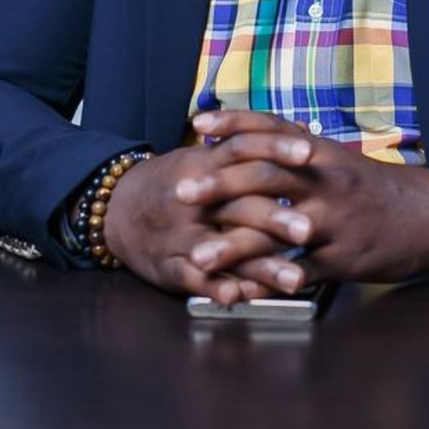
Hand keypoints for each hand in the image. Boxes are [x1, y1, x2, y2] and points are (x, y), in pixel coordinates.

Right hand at [101, 129, 316, 302]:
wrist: (117, 208)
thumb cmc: (177, 179)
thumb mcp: (204, 156)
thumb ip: (248, 146)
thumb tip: (299, 128)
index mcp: (204, 164)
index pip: (242, 148)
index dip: (275, 148)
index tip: (310, 151)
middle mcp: (194, 199)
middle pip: (239, 206)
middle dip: (276, 219)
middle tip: (311, 229)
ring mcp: (180, 235)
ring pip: (222, 251)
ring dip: (260, 267)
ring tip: (296, 280)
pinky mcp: (169, 266)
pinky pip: (194, 281)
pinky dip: (218, 289)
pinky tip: (243, 299)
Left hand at [186, 111, 428, 289]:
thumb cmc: (380, 190)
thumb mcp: (342, 162)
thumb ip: (302, 156)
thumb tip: (259, 146)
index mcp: (322, 152)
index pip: (272, 128)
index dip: (234, 122)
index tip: (198, 124)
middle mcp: (324, 179)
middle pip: (265, 174)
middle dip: (219, 182)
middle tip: (181, 191)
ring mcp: (333, 220)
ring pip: (276, 229)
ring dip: (233, 243)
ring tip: (198, 255)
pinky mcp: (342, 258)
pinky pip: (299, 272)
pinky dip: (267, 283)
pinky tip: (240, 293)